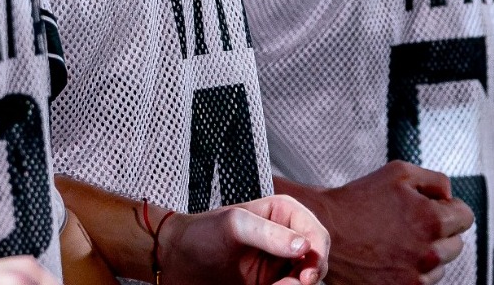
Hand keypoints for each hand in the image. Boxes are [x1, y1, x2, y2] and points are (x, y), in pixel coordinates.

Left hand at [157, 193, 327, 284]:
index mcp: (283, 215)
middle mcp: (287, 239)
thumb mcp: (234, 225)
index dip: (317, 255)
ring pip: (304, 281)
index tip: (305, 274)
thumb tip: (303, 246)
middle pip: (317, 261)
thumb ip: (269, 233)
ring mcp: (279, 265)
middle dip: (307, 276)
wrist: (176, 262)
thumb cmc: (200, 233)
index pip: (316, 235)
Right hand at [282, 160, 472, 284]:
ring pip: (440, 266)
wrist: (325, 230)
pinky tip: (392, 257)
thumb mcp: (399, 173)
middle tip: (411, 224)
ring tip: (397, 241)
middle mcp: (428, 253)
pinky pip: (423, 282)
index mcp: (432, 220)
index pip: (466, 217)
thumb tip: (451, 195)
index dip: (450, 208)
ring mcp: (416, 277)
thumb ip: (435, 180)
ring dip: (427, 254)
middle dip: (440, 232)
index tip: (434, 208)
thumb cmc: (359, 200)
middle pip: (456, 244)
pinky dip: (413, 271)